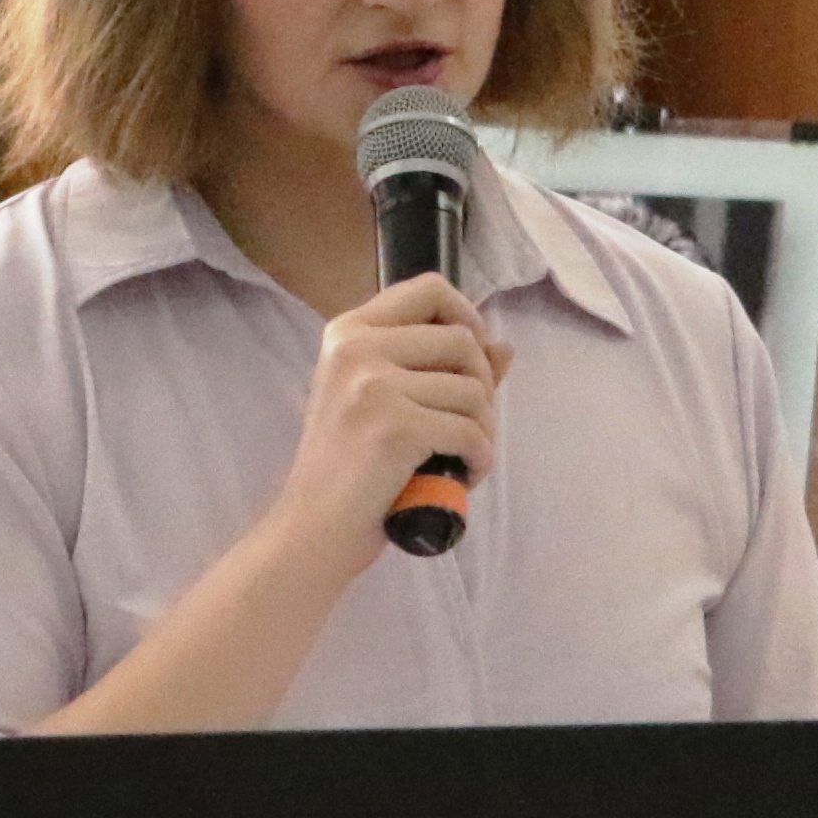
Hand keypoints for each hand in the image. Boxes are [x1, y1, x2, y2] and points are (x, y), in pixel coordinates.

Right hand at [268, 273, 511, 570]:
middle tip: (468, 424)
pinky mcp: (396, 427)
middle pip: (462, 340)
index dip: (466, 316)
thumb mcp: (382, 404)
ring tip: (460, 457)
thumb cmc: (346, 469)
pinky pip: (471, 432)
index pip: (430, 289)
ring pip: (473, 390)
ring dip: (483, 430)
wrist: (311, 529)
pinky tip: (462, 476)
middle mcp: (357, 348)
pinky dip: (480, 459)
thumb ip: (438, 371)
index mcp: (347, 333)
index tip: (470, 359)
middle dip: (482, 386)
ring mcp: (374, 386)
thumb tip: (505, 348)